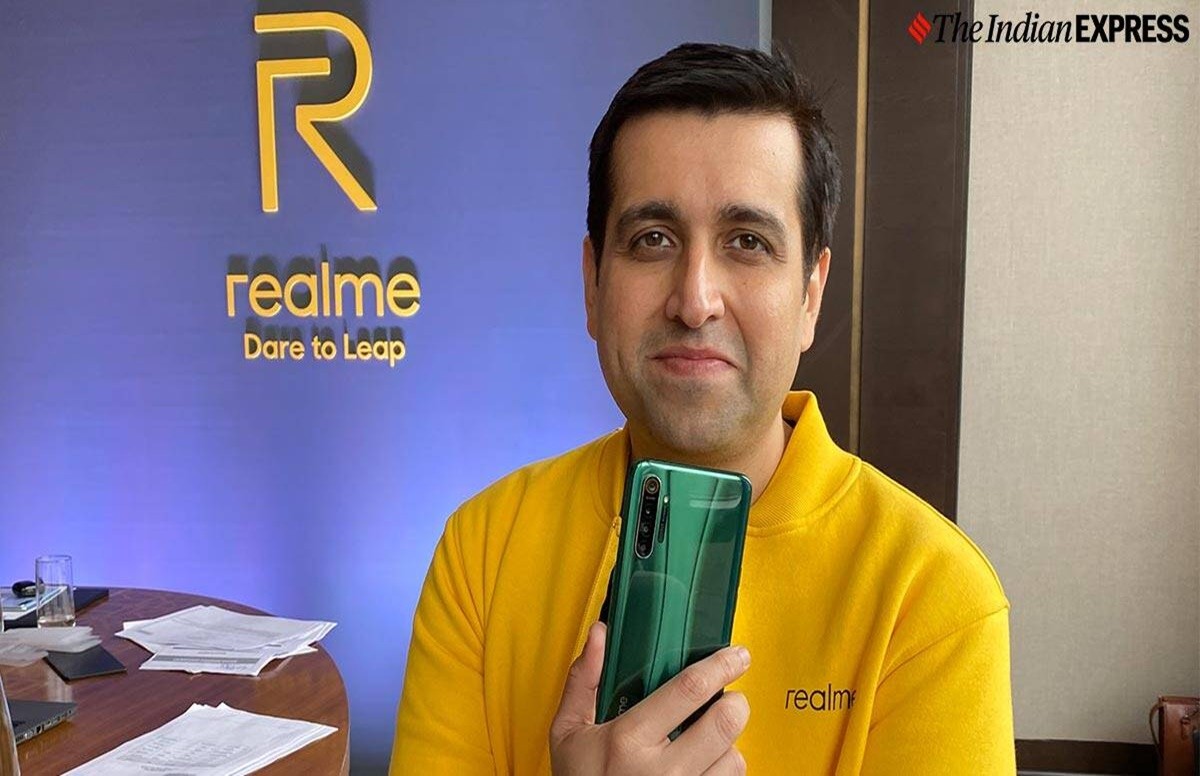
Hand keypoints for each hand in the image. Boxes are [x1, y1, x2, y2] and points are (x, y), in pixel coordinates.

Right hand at [549, 622, 749, 774]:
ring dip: (727, 743)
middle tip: (729, 698)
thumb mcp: (569, 732)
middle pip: (724, 722)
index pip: (688, 690)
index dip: (720, 666)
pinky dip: (722, 770)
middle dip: (735, 703)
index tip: (735, 656)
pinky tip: (703, 765)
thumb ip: (584, 680)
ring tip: (707, 740)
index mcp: (628, 740)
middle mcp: (661, 771)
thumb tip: (599, 635)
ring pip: (734, 758)